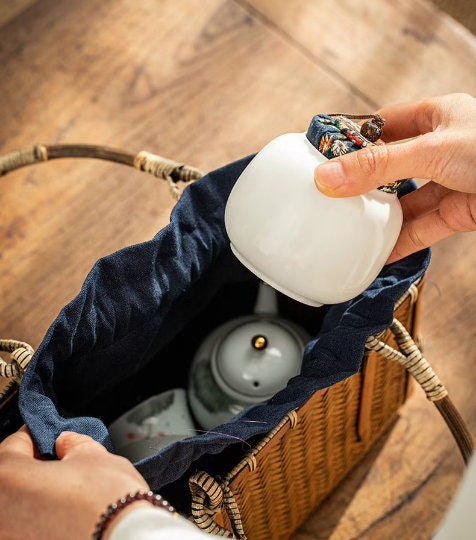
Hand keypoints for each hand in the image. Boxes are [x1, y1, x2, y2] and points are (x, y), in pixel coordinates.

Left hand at [0, 426, 149, 539]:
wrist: (128, 539)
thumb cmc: (108, 501)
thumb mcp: (93, 455)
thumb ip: (72, 443)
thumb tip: (65, 443)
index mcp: (8, 478)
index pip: (13, 445)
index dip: (36, 436)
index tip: (49, 435)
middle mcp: (0, 513)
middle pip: (12, 477)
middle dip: (35, 465)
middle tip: (61, 459)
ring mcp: (11, 536)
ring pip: (18, 504)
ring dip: (38, 492)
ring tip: (67, 487)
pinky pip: (27, 527)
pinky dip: (43, 515)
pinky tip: (67, 511)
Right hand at [314, 93, 475, 262]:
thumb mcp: (433, 149)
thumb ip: (379, 165)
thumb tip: (327, 176)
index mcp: (438, 116)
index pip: (384, 124)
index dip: (354, 139)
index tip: (324, 156)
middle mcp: (442, 149)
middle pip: (390, 165)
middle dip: (362, 182)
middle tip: (330, 196)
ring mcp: (450, 182)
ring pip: (405, 200)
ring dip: (379, 215)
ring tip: (347, 227)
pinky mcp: (459, 213)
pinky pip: (421, 228)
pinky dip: (398, 241)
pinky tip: (377, 252)